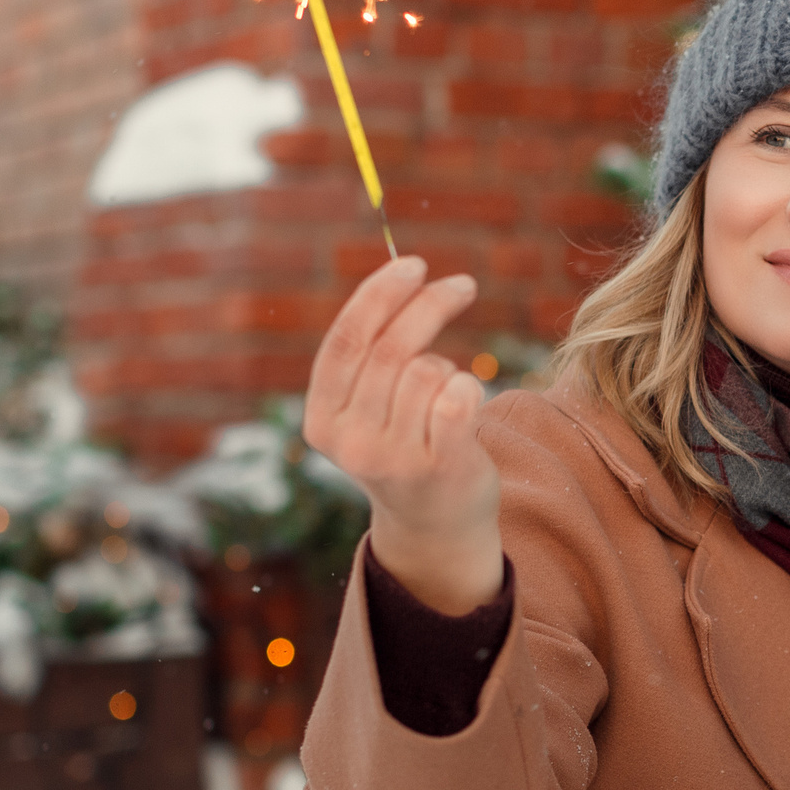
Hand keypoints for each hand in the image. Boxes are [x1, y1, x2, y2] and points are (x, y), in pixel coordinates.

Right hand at [305, 255, 503, 614]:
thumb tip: (404, 275)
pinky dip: (469, 384)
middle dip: (429, 305)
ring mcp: (392, 459)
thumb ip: (371, 355)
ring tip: (446, 393)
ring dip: (446, 367)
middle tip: (462, 286)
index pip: (346, 340)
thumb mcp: (368, 407)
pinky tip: (466, 404)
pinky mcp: (438, 467)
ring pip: (427, 370)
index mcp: (320, 419)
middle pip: (391, 348)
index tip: (413, 264)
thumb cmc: (406, 445)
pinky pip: (459, 394)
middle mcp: (349, 442)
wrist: (436, 526)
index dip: (379, 295)